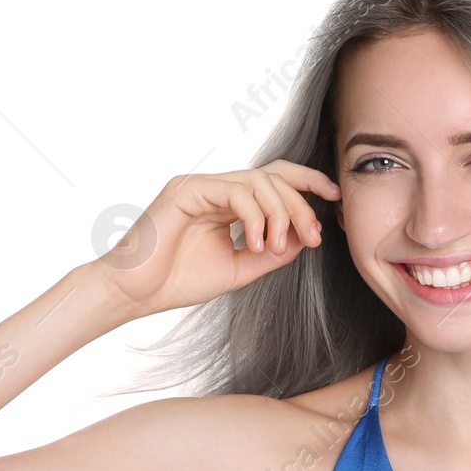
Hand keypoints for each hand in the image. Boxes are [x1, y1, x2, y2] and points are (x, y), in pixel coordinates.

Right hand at [92, 160, 341, 315]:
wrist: (135, 294)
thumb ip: (272, 252)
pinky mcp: (186, 190)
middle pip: (273, 176)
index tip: (335, 197)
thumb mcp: (239, 268)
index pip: (274, 180)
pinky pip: (234, 191)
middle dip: (301, 204)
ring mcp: (200, 186)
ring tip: (276, 246)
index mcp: (227, 203)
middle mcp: (215, 188)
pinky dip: (253, 216)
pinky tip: (255, 243)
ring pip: (258, 181)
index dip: (307, 182)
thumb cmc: (178, 281)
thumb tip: (306, 236)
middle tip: (315, 236)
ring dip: (280, 213)